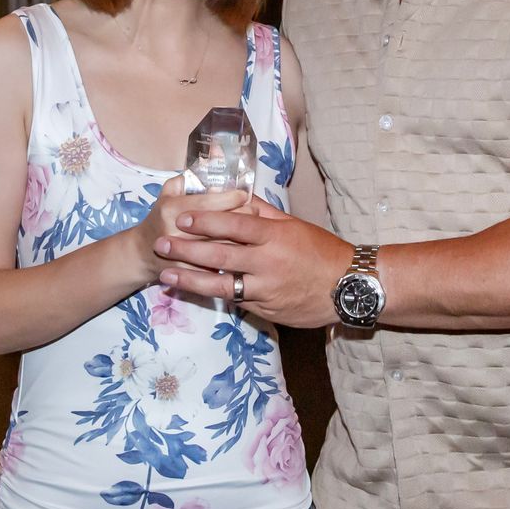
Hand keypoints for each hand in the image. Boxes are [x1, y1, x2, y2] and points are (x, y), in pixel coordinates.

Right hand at [132, 176, 246, 283]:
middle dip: (243, 217)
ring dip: (243, 238)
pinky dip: (235, 257)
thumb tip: (217, 154)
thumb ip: (193, 175)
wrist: (143, 254)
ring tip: (253, 229)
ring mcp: (184, 256)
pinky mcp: (192, 274)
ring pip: (225, 247)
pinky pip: (220, 265)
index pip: (209, 203)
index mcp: (172, 210)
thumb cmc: (162, 217)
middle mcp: (177, 233)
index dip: (231, 198)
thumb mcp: (170, 191)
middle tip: (254, 210)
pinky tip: (243, 249)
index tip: (244, 194)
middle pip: (221, 225)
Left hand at [156, 198, 352, 327]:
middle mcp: (268, 262)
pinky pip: (237, 302)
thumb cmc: (322, 251)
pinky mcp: (267, 311)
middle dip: (186, 251)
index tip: (182, 218)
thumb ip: (264, 213)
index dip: (205, 221)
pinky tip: (194, 292)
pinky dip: (215, 296)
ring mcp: (266, 289)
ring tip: (166, 276)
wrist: (349, 287)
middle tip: (160, 245)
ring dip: (190, 281)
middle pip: (219, 256)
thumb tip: (238, 197)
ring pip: (222, 285)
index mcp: (275, 236)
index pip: (234, 225)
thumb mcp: (295, 225)